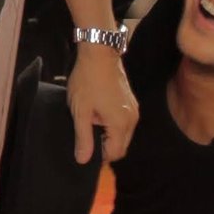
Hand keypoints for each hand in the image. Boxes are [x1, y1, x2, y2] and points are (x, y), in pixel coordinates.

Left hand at [67, 43, 137, 162]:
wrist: (99, 54)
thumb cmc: (88, 80)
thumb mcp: (80, 111)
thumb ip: (83, 138)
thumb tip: (83, 160)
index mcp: (121, 124)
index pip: (115, 153)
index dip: (99, 156)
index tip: (85, 147)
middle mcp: (132, 119)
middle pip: (121, 145)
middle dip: (105, 146)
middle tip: (86, 136)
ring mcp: (133, 110)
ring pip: (123, 134)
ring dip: (108, 135)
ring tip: (90, 122)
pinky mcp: (131, 102)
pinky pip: (124, 123)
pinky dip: (113, 125)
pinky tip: (97, 114)